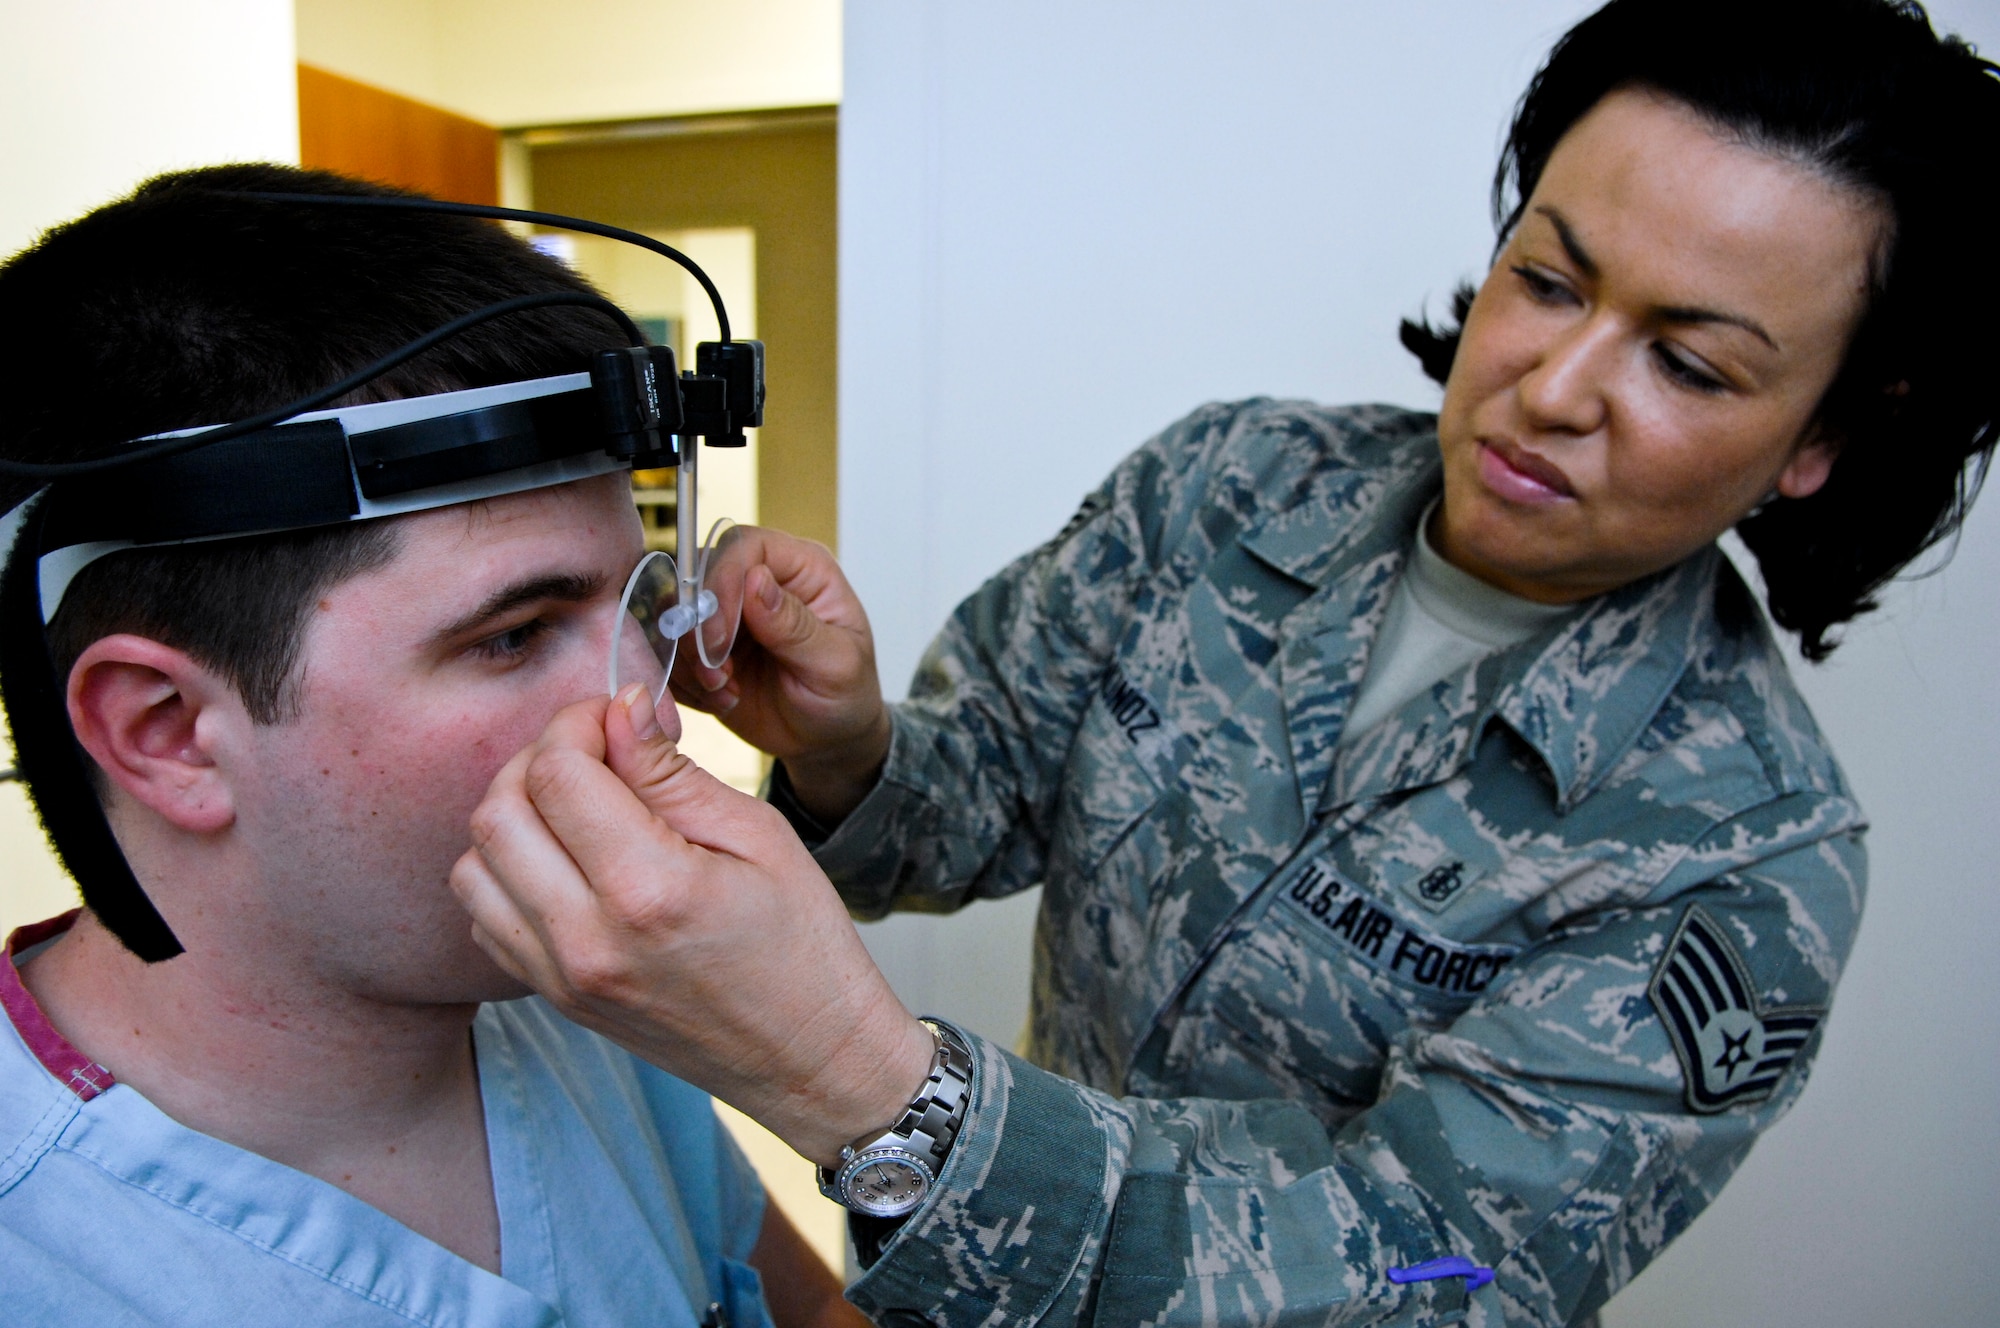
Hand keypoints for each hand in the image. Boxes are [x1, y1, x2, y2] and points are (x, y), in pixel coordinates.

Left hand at [450, 685, 935, 1166]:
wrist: (810, 1057)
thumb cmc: (804, 947)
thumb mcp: (759, 836)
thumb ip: (671, 773)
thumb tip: (617, 711)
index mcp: (648, 890)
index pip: (557, 773)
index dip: (577, 723)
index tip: (612, 717)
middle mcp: (587, 939)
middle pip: (499, 812)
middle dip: (538, 761)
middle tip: (595, 754)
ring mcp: (561, 977)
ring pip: (475, 865)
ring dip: (516, 818)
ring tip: (579, 809)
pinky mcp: (554, 999)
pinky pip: (487, 918)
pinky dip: (509, 874)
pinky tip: (568, 864)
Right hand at [671, 525, 889, 822]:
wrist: (825, 738)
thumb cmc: (845, 694)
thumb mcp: (836, 664)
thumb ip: (795, 624)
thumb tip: (756, 579)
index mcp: (801, 569)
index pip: (743, 546)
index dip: (721, 583)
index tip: (720, 637)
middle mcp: (759, 581)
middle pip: (697, 574)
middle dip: (698, 629)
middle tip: (718, 675)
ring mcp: (727, 612)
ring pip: (675, 613)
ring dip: (690, 660)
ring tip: (725, 692)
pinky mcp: (703, 646)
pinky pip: (670, 651)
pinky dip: (686, 681)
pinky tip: (721, 700)